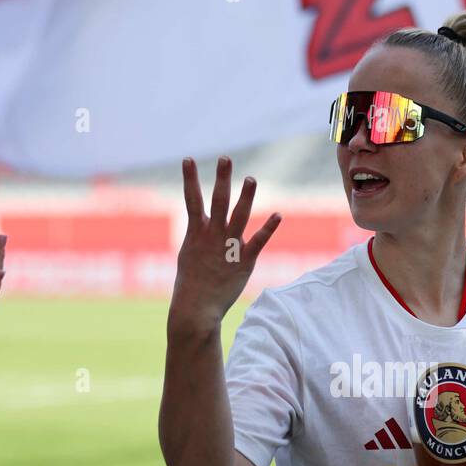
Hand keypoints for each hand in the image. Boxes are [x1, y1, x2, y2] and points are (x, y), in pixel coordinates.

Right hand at [170, 156, 280, 330]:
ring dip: (245, 197)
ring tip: (251, 179)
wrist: (196, 307)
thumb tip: (199, 219)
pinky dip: (269, 228)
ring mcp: (228, 247)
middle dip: (221, 179)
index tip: (188, 158)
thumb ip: (197, 233)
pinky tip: (278, 215)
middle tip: (226, 158)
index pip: (191, 199)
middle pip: (217, 202)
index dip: (189, 178)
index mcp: (196, 232)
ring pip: (238, 217)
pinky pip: (258, 242)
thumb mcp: (189, 253)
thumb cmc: (191, 282)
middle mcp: (212, 236)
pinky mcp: (244, 261)